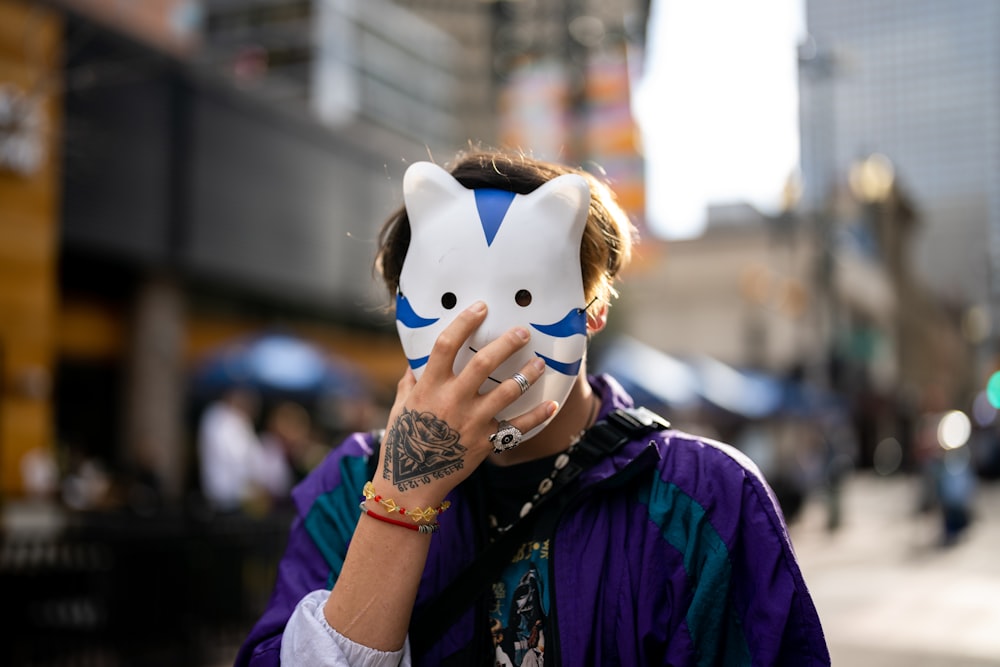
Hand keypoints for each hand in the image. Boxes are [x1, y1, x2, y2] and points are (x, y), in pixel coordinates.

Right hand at [376, 301, 554, 507]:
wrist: (410, 484)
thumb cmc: (402, 442)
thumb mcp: (400, 407)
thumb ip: (410, 382)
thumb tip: (415, 363)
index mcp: (429, 386)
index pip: (446, 345)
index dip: (465, 322)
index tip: (481, 307)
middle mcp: (452, 399)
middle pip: (483, 362)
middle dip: (506, 343)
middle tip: (523, 331)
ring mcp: (471, 421)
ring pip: (507, 391)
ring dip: (527, 375)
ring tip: (540, 363)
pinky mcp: (485, 442)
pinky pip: (518, 427)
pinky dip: (538, 417)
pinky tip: (552, 405)